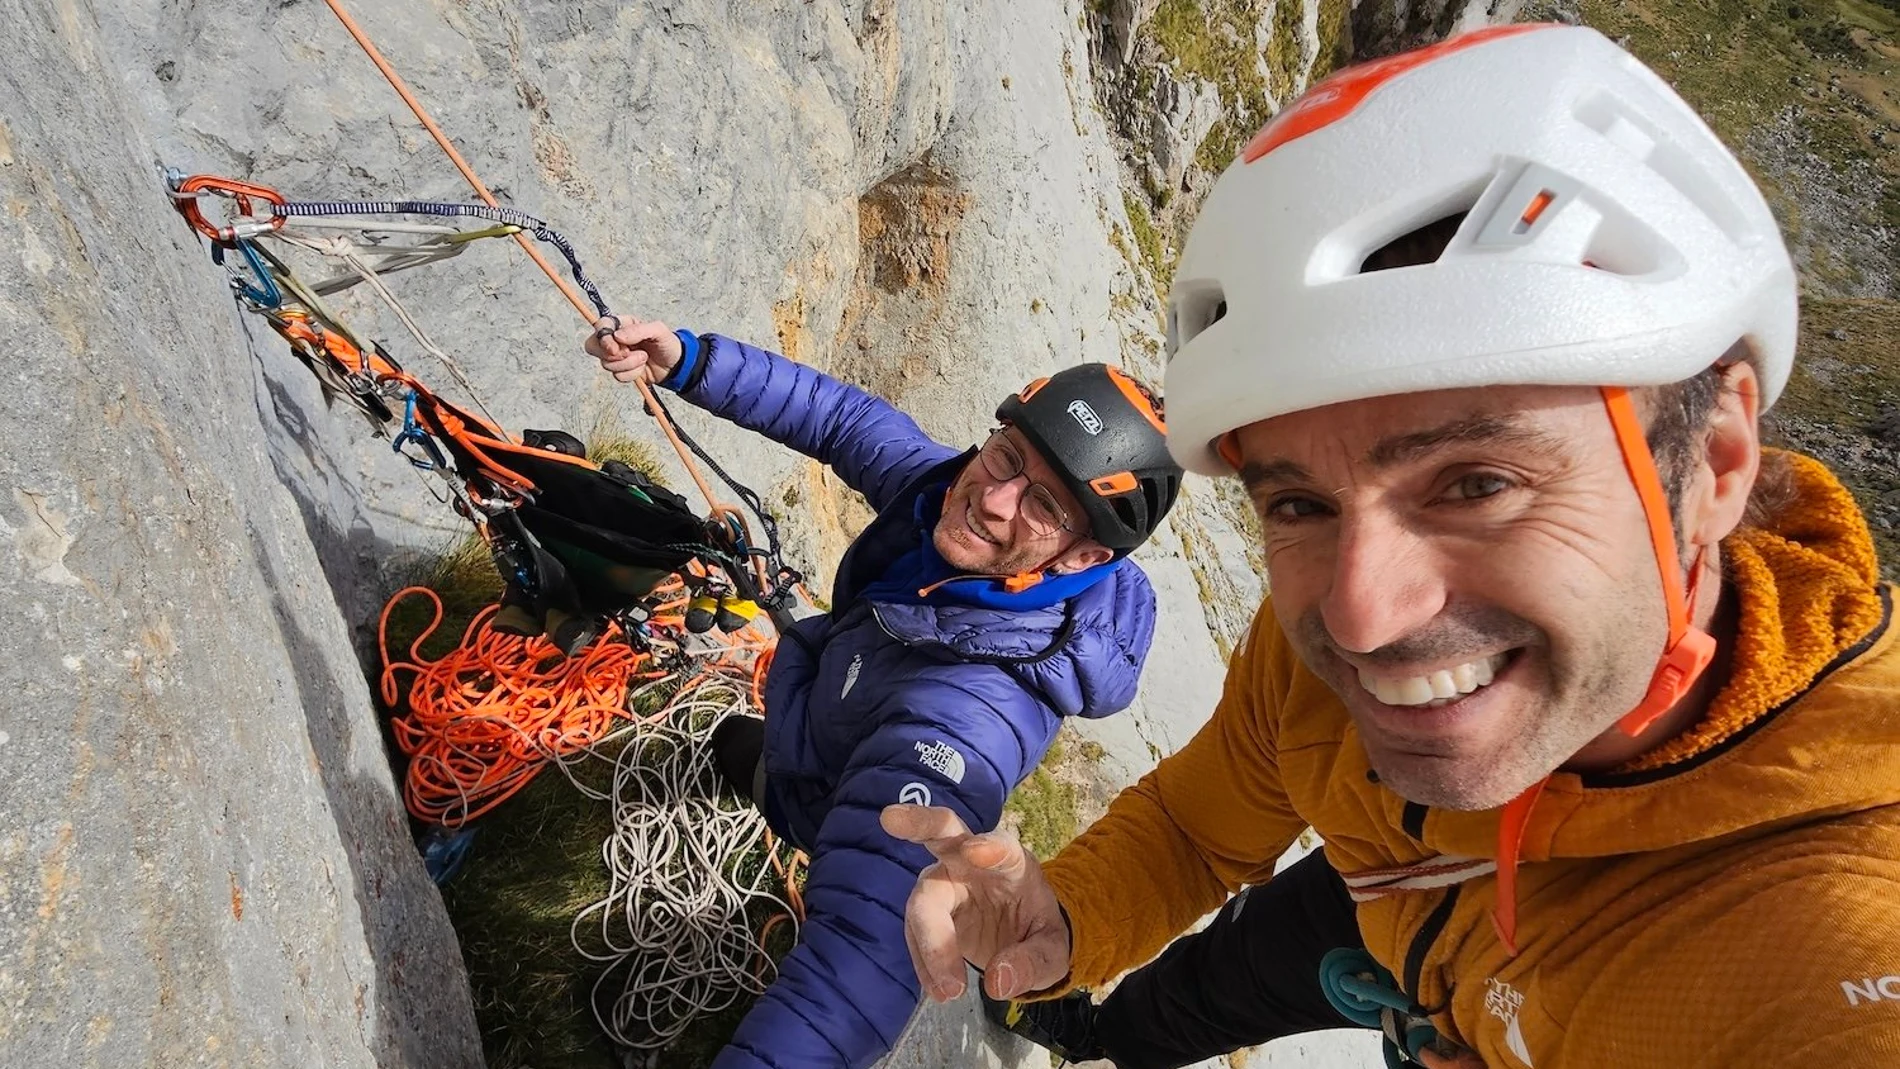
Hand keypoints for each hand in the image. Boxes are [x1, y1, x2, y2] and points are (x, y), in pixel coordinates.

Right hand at [585, 314, 682, 384]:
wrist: (676, 365)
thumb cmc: (667, 343)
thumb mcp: (658, 330)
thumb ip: (638, 330)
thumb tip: (617, 336)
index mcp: (622, 325)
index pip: (601, 326)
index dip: (603, 337)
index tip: (614, 347)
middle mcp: (615, 340)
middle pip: (593, 346)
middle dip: (611, 354)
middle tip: (628, 354)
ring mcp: (617, 357)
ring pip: (606, 364)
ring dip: (628, 364)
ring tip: (644, 358)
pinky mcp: (622, 371)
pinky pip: (617, 376)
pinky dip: (632, 374)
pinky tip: (642, 368)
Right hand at [881, 804, 1071, 1002]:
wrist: (1021, 938)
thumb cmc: (1038, 931)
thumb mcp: (1052, 952)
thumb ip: (1033, 963)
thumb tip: (997, 982)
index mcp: (1011, 861)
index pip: (1001, 847)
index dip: (989, 847)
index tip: (977, 850)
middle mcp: (972, 861)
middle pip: (942, 833)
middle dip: (917, 823)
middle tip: (890, 818)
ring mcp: (945, 882)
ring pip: (923, 899)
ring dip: (931, 944)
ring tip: (950, 991)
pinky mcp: (929, 909)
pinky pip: (917, 932)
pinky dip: (925, 962)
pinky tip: (939, 989)